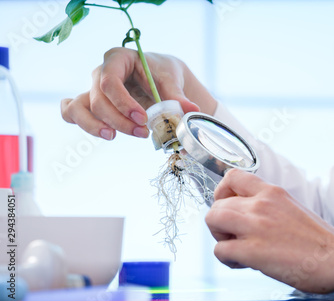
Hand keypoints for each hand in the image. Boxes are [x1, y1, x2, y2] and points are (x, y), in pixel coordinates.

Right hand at [61, 47, 217, 139]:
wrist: (160, 76)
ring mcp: (92, 88)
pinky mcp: (91, 103)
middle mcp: (100, 72)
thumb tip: (191, 109)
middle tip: (143, 133)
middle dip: (119, 120)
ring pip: (79, 107)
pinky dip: (80, 122)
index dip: (123, 103)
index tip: (143, 118)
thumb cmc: (163, 72)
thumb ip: (177, 96)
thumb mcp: (171, 80)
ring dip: (94, 126)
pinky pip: (72, 112)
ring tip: (113, 137)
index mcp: (118, 59)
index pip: (110, 82)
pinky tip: (101, 132)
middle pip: (98, 100)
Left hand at [205, 169, 333, 292]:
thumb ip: (267, 208)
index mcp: (272, 192)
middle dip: (219, 221)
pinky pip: (220, 250)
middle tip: (233, 236)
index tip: (229, 207)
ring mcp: (255, 225)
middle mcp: (260, 204)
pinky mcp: (252, 250)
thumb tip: (248, 219)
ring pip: (212, 220)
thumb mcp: (291, 208)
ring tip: (236, 248)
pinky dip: (226, 260)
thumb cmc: (320, 239)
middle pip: (217, 203)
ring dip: (219, 236)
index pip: (232, 176)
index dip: (223, 193)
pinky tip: (243, 263)